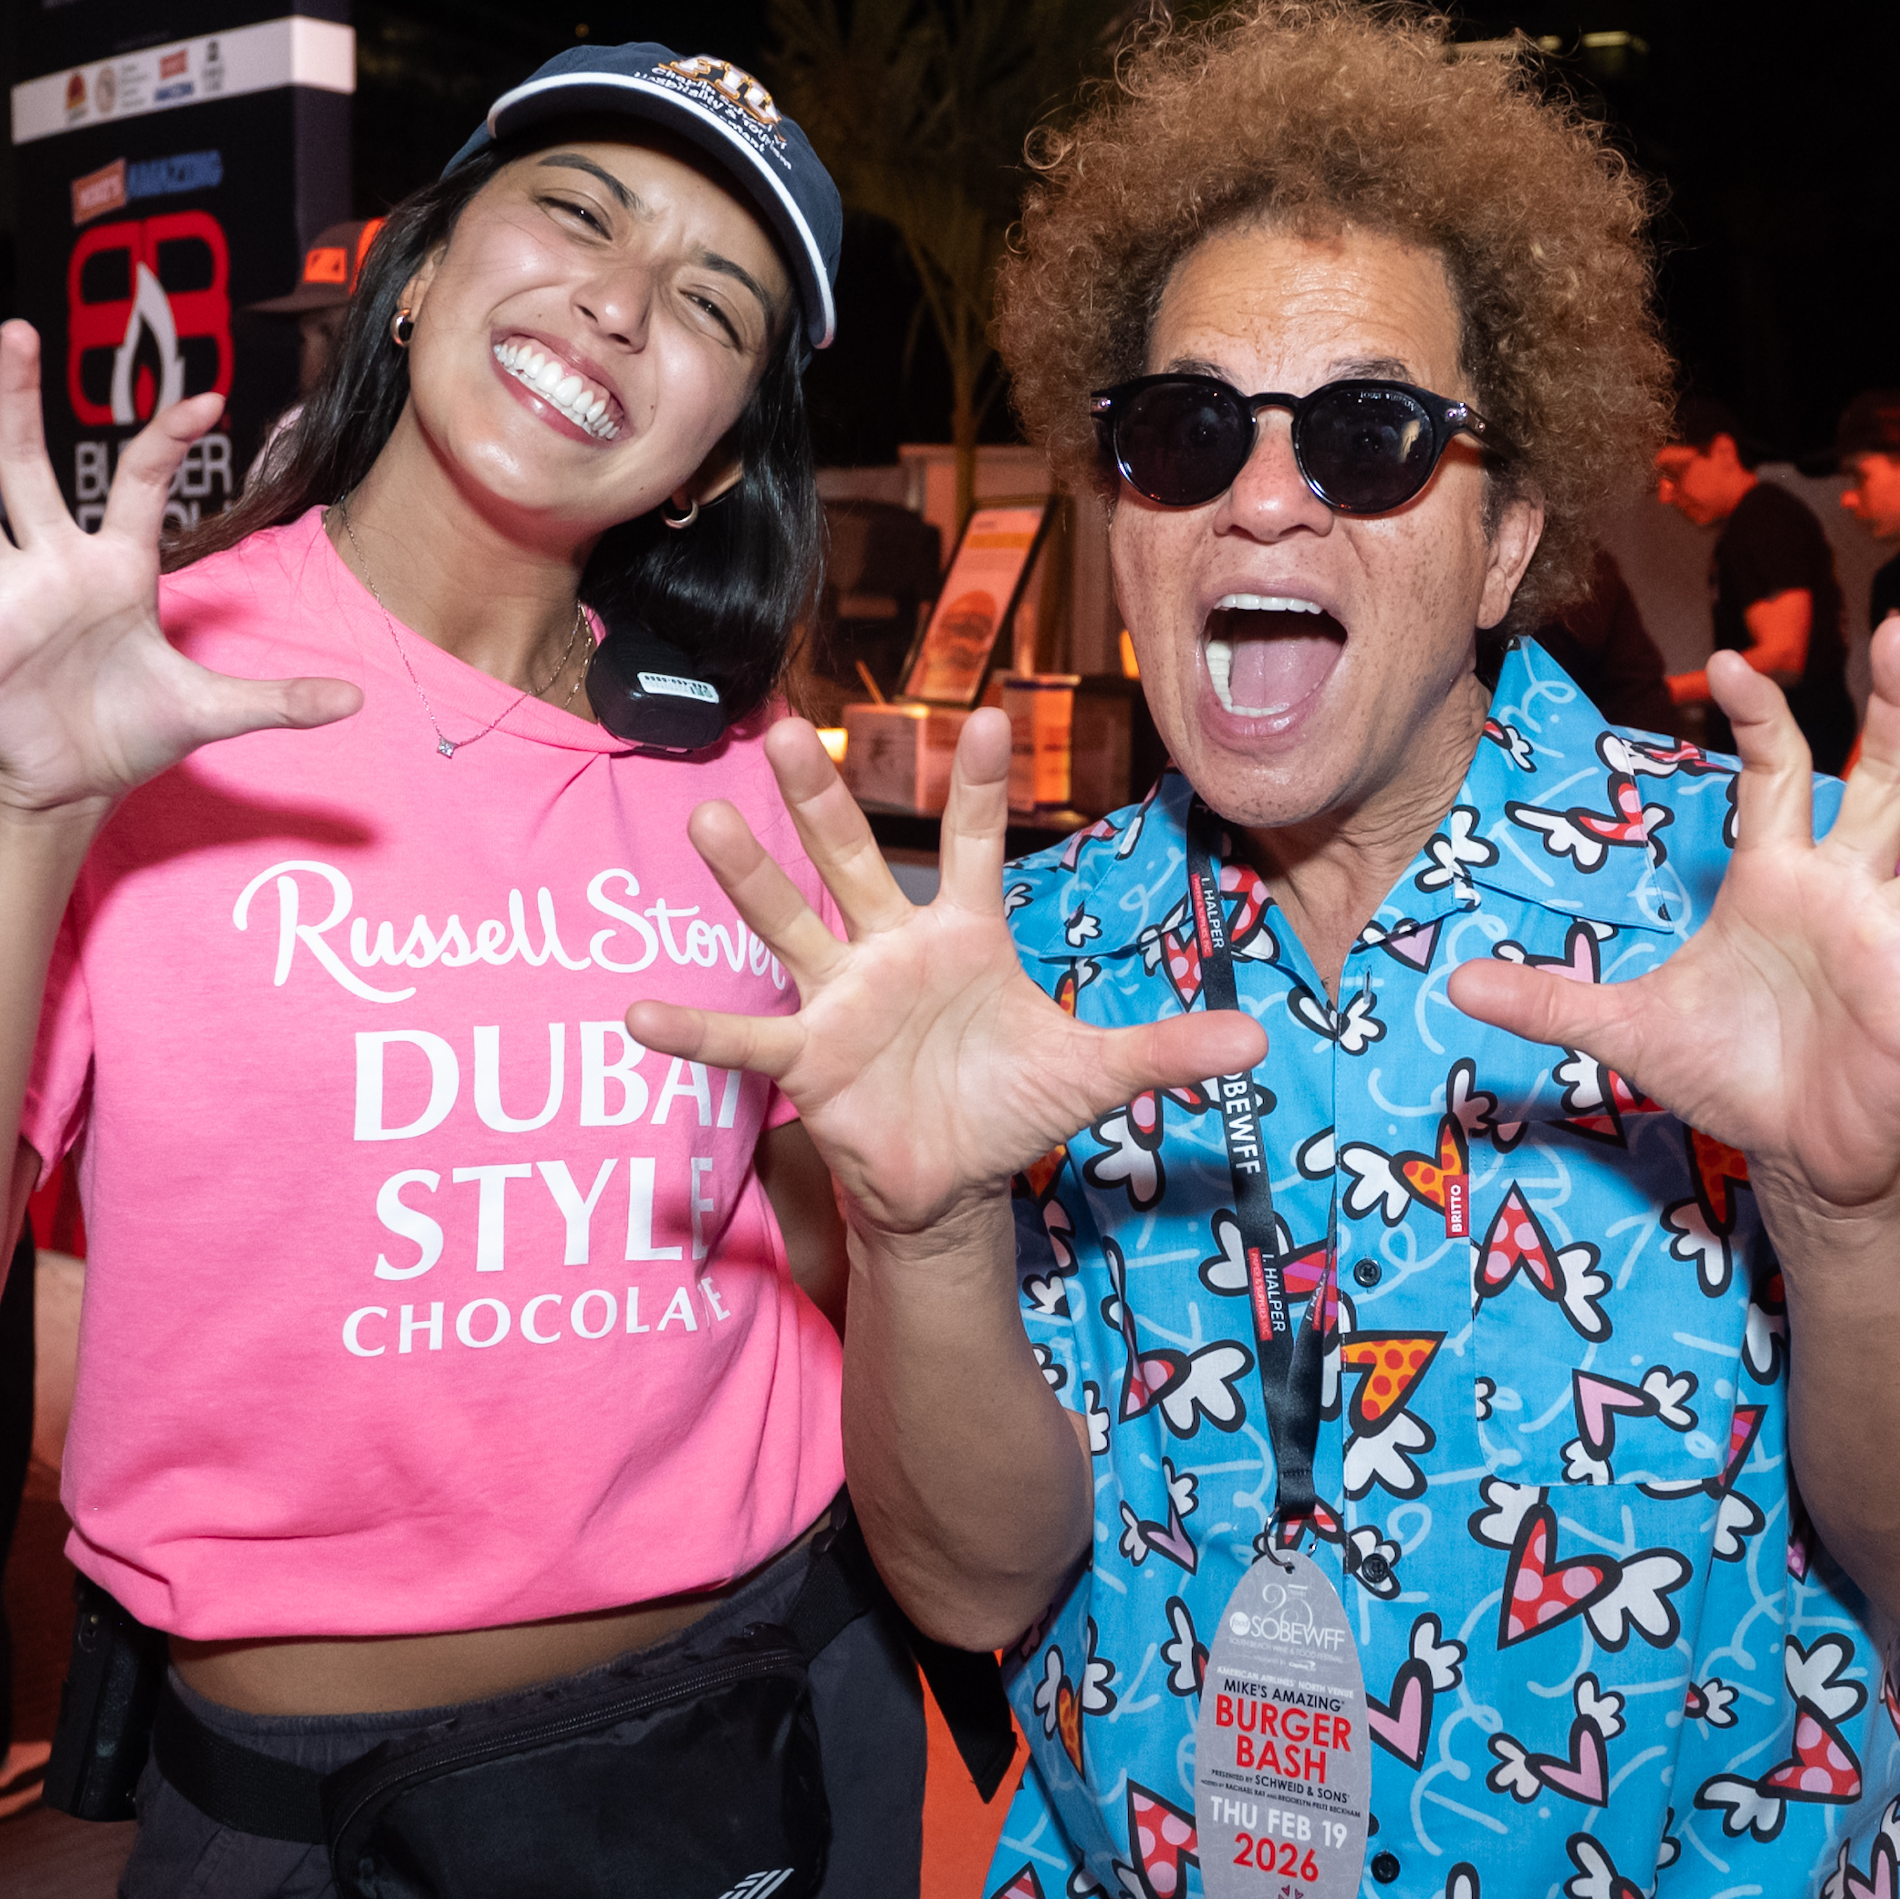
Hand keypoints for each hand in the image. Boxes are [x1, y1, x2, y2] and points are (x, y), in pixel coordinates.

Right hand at [0, 325, 359, 815]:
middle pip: (28, 467)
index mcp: (115, 565)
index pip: (136, 481)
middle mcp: (52, 566)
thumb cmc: (132, 729)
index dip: (166, 438)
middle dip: (21, 399)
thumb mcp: (213, 711)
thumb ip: (277, 701)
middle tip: (15, 330)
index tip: (206, 399)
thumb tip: (358, 702)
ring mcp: (5, 602)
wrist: (75, 784)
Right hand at [631, 710, 1260, 1249]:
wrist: (952, 1183)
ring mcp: (841, 998)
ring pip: (791, 924)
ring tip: (708, 820)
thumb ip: (1165, 1049)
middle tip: (793, 726)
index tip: (990, 715)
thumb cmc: (1010, 1106)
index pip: (976, 844)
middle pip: (854, 858)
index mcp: (965, 935)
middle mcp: (892, 948)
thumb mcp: (1096, 1075)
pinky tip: (641, 1016)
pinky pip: (745, 1038)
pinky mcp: (808, 1058)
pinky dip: (696, 1029)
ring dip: (752, 878)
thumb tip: (1258, 1039)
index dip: (980, 786)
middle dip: (825, 796)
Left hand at [1445, 617, 1899, 1224]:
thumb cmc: (1727, 1070)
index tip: (1730, 663)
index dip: (1761, 715)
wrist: (1791, 1154)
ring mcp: (1899, 940)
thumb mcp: (1627, 1031)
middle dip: (1899, 706)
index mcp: (1777, 872)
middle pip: (1888, 776)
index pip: (1777, 770)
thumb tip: (1451, 985)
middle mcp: (1849, 887)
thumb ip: (1551, 1001)